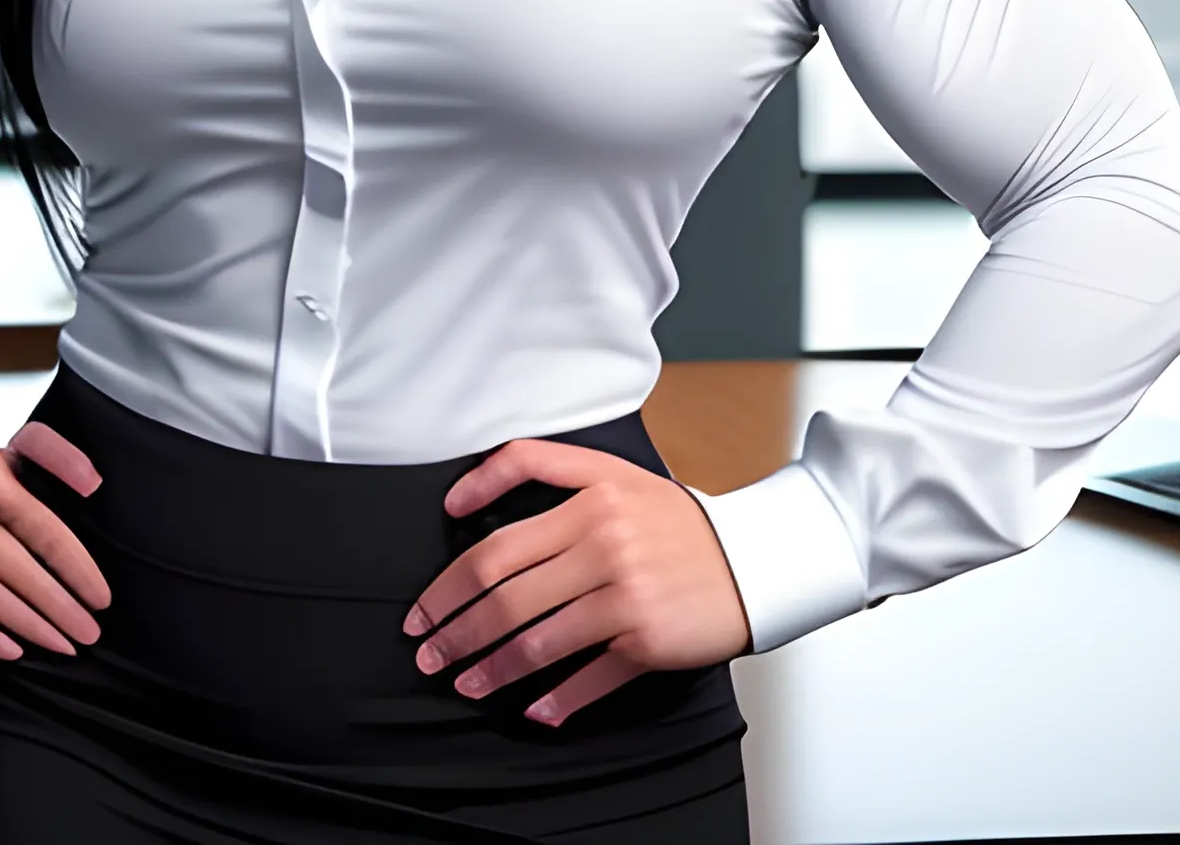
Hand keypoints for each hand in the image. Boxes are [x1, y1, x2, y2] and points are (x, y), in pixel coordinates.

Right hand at [0, 420, 111, 661]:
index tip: (102, 594)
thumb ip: (50, 460)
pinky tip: (17, 649)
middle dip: (64, 606)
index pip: (45, 525)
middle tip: (90, 630)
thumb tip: (94, 486)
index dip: (78, 564)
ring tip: (66, 644)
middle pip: (25, 568)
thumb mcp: (5, 463)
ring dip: (36, 627)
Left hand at [401, 439, 750, 727]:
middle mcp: (605, 543)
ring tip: (462, 679)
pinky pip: (589, 676)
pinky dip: (555, 698)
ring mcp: (625, 594)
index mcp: (593, 498)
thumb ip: (547, 471)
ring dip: (489, 666)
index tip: (426, 598)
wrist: (753, 558)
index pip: (501, 537)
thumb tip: (467, 499)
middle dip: (455, 624)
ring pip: (537, 637)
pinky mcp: (647, 640)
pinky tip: (530, 708)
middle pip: (506, 590)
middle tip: (427, 646)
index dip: (452, 571)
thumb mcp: (617, 475)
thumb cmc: (677, 522)